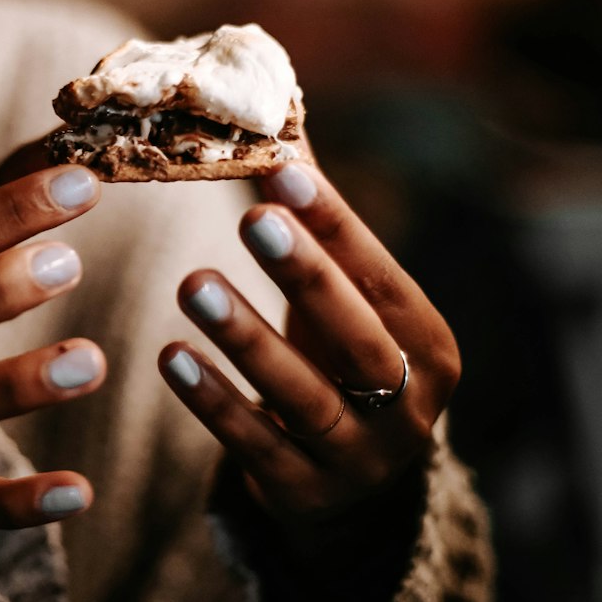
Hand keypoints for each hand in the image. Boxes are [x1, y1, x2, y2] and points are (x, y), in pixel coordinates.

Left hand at [158, 159, 459, 560]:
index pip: (382, 274)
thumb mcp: (344, 302)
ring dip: (247, 338)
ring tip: (192, 284)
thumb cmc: (338, 361)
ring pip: (304, 396)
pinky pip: (256, 445)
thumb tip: (272, 106)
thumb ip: (314, 221)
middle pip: (359, 338)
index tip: (282, 168)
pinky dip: (215, 401)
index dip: (334, 223)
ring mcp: (359, 459)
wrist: (349, 486)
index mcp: (429, 344)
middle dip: (307, 275)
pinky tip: (171, 356)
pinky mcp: (304, 494)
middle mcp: (409, 406)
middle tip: (253, 219)